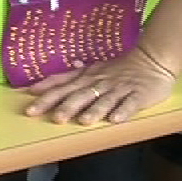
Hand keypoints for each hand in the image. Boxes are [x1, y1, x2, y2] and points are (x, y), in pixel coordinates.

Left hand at [23, 48, 178, 125]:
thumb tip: (35, 87)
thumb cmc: (116, 68)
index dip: (46, 97)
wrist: (151, 60)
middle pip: (81, 95)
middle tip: (55, 118)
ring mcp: (119, 89)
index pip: (62, 87)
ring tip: (84, 120)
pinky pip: (130, 104)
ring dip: (95, 110)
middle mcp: (100, 83)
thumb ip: (64, 79)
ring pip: (105, 100)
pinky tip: (116, 120)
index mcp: (86, 78)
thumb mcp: (88, 70)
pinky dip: (123, 111)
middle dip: (68, 106)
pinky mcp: (138, 95)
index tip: (30, 108)